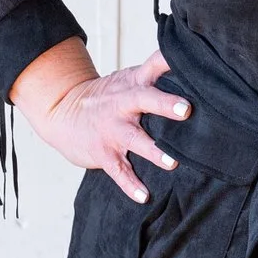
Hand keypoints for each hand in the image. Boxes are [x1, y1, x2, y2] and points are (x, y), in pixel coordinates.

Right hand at [19, 47, 190, 203]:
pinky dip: (130, 184)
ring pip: (134, 139)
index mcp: (133, 84)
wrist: (62, 110)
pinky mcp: (103, 152)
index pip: (153, 65)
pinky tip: (143, 196)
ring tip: (172, 163)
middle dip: (165, 104)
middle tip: (186, 110)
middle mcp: (123, 103)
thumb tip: (195, 69)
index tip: (187, 61)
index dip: (169, 61)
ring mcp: (111, 129)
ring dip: (153, 151)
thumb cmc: (107, 96)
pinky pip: (118, 170)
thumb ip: (156, 74)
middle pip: (145, 99)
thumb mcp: (128, 79)